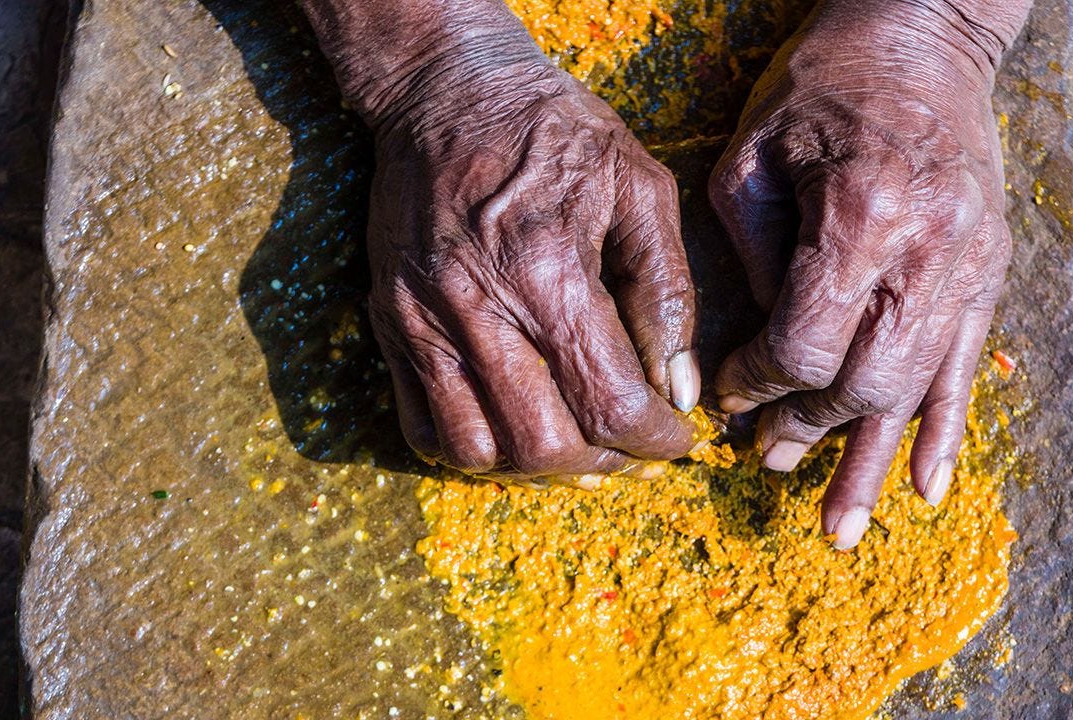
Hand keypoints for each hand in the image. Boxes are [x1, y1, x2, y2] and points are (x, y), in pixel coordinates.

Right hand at [353, 17, 699, 479]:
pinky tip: (514, 432)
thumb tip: (680, 387)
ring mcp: (423, 321)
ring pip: (477, 450)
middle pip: (544, 443)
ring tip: (578, 445)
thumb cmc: (554, 130)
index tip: (679, 439)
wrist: (446, 89)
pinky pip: (421, 426)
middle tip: (633, 448)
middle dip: (606, 464)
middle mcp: (477, 307)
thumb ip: (666, 291)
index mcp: (549, 271)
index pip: (608, 402)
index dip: (656, 440)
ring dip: (538, 469)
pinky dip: (472, 452)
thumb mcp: (640, 186)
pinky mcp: (392, 324)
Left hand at [708, 0, 1026, 545]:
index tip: (727, 396)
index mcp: (862, 219)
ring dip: (870, 460)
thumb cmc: (824, 84)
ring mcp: (969, 269)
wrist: (926, 36)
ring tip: (838, 528)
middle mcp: (927, 255)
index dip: (758, 382)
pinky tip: (923, 488)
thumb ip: (754, 256)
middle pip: (863, 381)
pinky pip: (967, 369)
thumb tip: (759, 349)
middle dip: (806, 428)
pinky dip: (944, 433)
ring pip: (916, 391)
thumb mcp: (754, 155)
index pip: (805, 342)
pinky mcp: (988, 273)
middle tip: (761, 458)